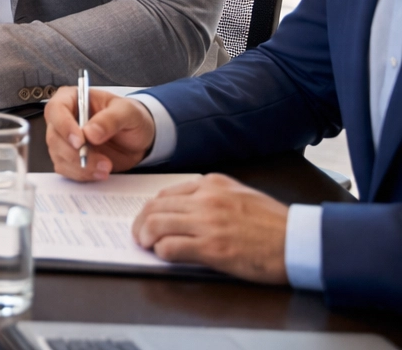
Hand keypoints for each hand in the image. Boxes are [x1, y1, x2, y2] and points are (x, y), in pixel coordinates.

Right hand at [45, 86, 155, 180]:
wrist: (137, 139)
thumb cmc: (130, 118)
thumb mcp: (128, 112)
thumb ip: (110, 119)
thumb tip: (90, 132)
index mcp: (72, 99)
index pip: (56, 109)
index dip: (64, 126)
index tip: (80, 141)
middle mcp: (64, 119)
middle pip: (54, 137)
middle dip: (76, 153)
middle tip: (101, 160)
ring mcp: (64, 140)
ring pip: (59, 156)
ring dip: (81, 166)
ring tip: (106, 167)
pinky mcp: (69, 158)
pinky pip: (66, 169)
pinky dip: (82, 174)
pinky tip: (99, 172)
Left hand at [131, 174, 289, 283]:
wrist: (300, 242)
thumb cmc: (275, 223)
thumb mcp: (240, 195)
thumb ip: (211, 197)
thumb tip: (183, 210)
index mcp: (212, 183)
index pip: (166, 193)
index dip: (151, 208)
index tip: (147, 218)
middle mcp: (206, 199)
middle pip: (155, 207)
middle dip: (141, 222)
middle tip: (139, 234)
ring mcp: (208, 223)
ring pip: (156, 224)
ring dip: (145, 236)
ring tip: (146, 245)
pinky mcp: (212, 247)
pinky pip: (171, 247)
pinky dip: (161, 251)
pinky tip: (164, 255)